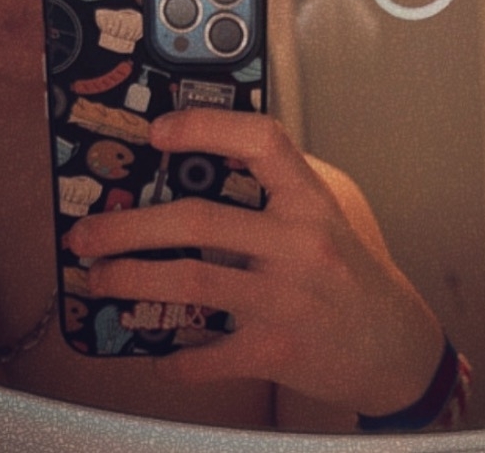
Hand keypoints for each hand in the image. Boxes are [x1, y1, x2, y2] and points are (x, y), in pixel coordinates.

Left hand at [66, 110, 444, 415]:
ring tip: (98, 277)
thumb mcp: (335, 207)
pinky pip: (205, 354)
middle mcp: (298, 243)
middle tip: (89, 230)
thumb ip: (286, 180)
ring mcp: (285, 299)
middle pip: (198, 220)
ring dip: (129, 280)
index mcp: (312, 199)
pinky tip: (154, 350)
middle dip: (129, 225)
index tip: (160, 131)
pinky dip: (172, 355)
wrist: (395, 345)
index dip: (206, 128)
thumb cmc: (356, 270)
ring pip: (189, 281)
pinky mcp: (274, 351)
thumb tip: (217, 154)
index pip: (260, 142)